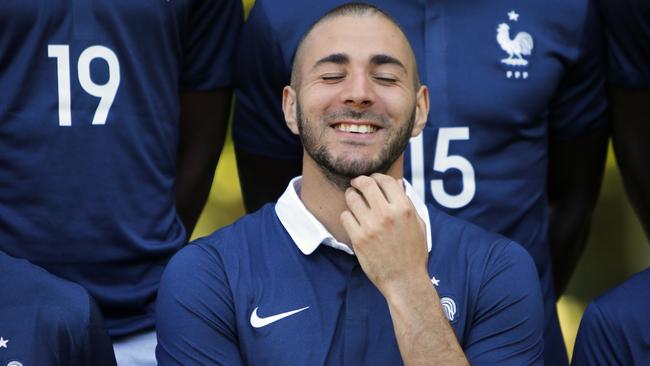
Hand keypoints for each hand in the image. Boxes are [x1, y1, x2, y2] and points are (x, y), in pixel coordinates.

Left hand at [340, 174, 428, 297]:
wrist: (404, 280)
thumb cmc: (413, 253)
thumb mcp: (418, 224)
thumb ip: (408, 203)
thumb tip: (397, 184)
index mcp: (404, 209)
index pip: (386, 180)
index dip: (377, 176)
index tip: (373, 180)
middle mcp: (387, 214)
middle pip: (366, 183)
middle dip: (359, 181)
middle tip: (356, 184)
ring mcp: (371, 226)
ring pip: (352, 198)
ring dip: (351, 196)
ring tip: (353, 199)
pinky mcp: (358, 238)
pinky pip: (345, 216)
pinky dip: (347, 215)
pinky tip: (353, 219)